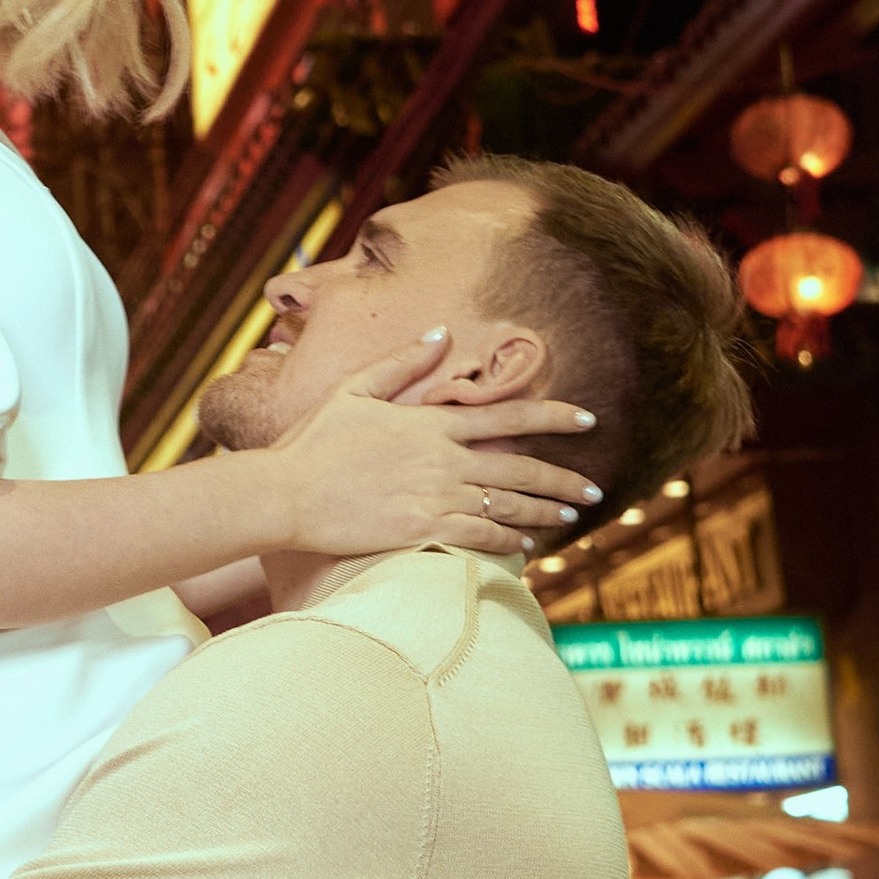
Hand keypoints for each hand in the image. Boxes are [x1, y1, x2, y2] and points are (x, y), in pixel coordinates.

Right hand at [266, 341, 599, 557]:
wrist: (284, 493)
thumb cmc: (313, 442)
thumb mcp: (354, 389)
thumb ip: (402, 362)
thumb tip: (440, 334)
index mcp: (431, 423)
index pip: (508, 416)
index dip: (554, 417)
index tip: (589, 419)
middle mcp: (442, 459)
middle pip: (520, 467)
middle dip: (564, 477)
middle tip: (595, 487)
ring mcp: (434, 496)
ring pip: (507, 505)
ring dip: (544, 510)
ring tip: (571, 515)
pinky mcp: (420, 530)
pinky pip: (479, 536)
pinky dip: (509, 540)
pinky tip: (527, 544)